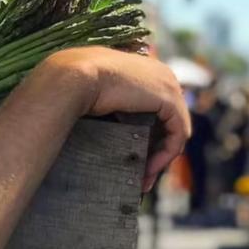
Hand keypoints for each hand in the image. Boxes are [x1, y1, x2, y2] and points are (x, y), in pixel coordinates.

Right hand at [34, 47, 190, 190]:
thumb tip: (95, 121)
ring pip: (173, 130)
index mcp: (142, 68)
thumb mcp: (91, 92)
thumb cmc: (71, 84)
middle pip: (166, 120)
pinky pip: (177, 134)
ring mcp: (168, 85)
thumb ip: (103, 101)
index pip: (154, 107)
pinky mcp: (170, 100)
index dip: (146, 135)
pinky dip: (164, 155)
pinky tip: (147, 171)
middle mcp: (160, 74)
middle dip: (155, 150)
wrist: (72, 77)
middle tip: (140, 175)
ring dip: (159, 158)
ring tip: (142, 180)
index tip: (130, 156)